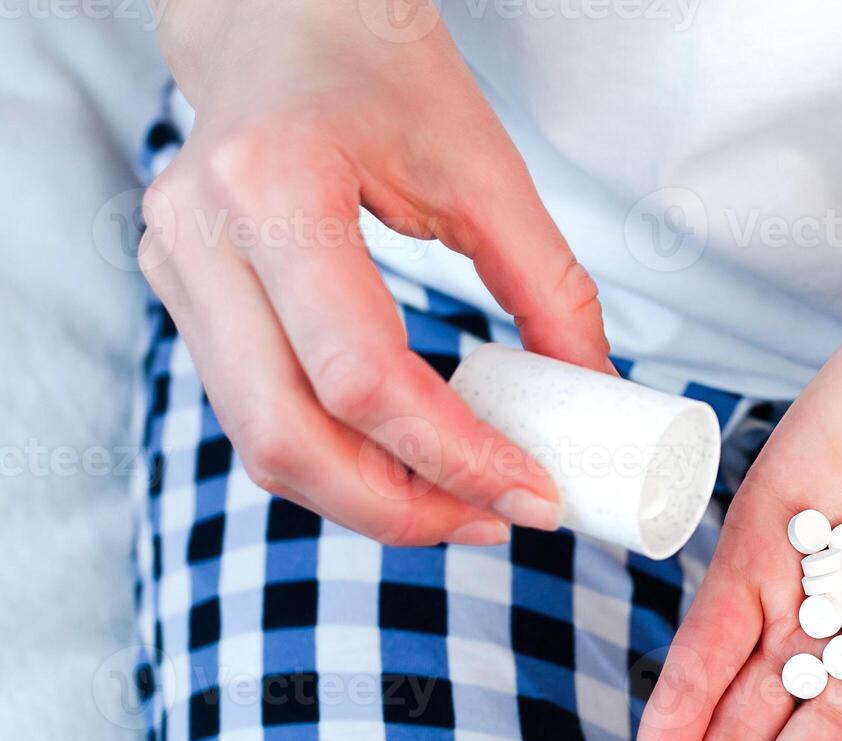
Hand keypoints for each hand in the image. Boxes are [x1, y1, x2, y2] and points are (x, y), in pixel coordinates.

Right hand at [141, 0, 609, 545]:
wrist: (281, 18)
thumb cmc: (381, 68)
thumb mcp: (486, 169)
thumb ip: (550, 287)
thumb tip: (596, 396)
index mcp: (274, 185)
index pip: (362, 376)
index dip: (455, 456)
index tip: (532, 493)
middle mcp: (201, 236)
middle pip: (287, 437)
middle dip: (400, 508)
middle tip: (492, 521)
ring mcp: (177, 270)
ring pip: (259, 444)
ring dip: (364, 498)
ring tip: (458, 505)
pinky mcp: (184, 298)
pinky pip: (255, 414)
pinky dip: (333, 458)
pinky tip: (405, 463)